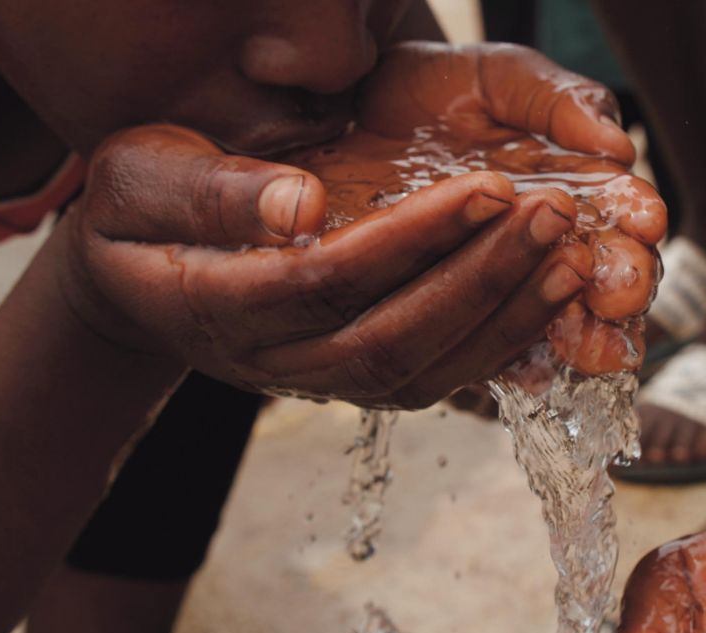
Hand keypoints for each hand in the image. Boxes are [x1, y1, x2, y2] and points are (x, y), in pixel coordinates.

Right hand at [59, 124, 588, 407]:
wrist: (135, 278)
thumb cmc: (136, 213)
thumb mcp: (139, 177)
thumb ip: (210, 192)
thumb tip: (298, 206)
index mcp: (217, 304)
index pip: (329, 281)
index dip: (413, 240)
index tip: (486, 188)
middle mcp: (276, 360)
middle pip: (392, 339)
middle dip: (480, 279)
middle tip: (550, 217)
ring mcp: (319, 381)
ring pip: (424, 372)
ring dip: (505, 317)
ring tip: (569, 258)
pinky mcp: (356, 381)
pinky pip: (438, 380)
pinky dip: (501, 344)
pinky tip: (548, 297)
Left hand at [354, 41, 666, 376]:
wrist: (344, 110)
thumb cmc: (431, 94)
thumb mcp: (502, 79)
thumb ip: (560, 103)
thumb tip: (618, 148)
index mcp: (569, 205)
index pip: (619, 234)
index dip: (636, 231)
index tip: (647, 222)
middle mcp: (538, 258)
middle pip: (594, 289)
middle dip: (617, 287)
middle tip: (623, 283)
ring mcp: (487, 294)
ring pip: (537, 323)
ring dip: (558, 308)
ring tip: (575, 284)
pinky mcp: (431, 323)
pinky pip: (472, 357)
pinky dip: (504, 355)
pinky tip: (532, 366)